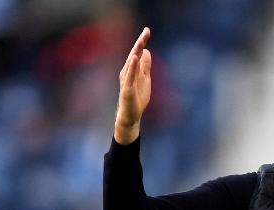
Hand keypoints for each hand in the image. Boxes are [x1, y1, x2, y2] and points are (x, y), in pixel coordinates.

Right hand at [114, 27, 151, 144]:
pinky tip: (134, 58)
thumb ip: (145, 66)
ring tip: (141, 41)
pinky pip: (129, 76)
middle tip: (147, 31)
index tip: (147, 30)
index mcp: (133, 69)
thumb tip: (147, 52)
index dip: (142, 41)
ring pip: (131, 63)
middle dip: (140, 42)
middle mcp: (127, 71)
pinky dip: (132, 66)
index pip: (138, 52)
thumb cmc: (137, 97)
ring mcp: (126, 80)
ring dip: (136, 51)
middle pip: (134, 54)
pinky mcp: (127, 89)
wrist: (131, 115)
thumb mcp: (145, 79)